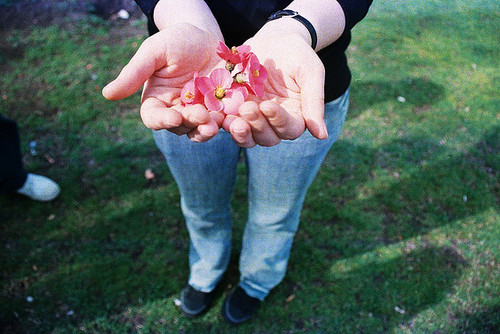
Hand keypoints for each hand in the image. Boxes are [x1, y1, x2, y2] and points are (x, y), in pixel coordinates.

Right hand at [102, 24, 223, 141]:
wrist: (208, 36)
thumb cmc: (175, 40)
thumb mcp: (154, 52)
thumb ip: (134, 74)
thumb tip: (106, 94)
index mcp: (156, 101)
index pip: (154, 118)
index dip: (162, 121)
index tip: (173, 116)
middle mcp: (177, 112)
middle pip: (179, 127)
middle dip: (190, 123)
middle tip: (201, 116)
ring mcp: (199, 113)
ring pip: (200, 130)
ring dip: (207, 130)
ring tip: (216, 123)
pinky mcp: (221, 111)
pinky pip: (223, 123)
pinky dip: (227, 124)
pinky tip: (234, 119)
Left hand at [223, 32, 327, 147]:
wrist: (273, 39)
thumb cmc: (297, 54)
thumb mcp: (310, 72)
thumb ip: (314, 101)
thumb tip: (322, 136)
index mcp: (295, 116)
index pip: (290, 129)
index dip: (279, 121)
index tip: (269, 105)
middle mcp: (274, 123)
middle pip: (267, 138)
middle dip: (257, 126)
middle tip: (247, 108)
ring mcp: (253, 118)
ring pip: (247, 136)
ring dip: (239, 131)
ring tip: (231, 120)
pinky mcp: (234, 110)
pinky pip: (228, 122)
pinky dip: (222, 122)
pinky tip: (216, 114)